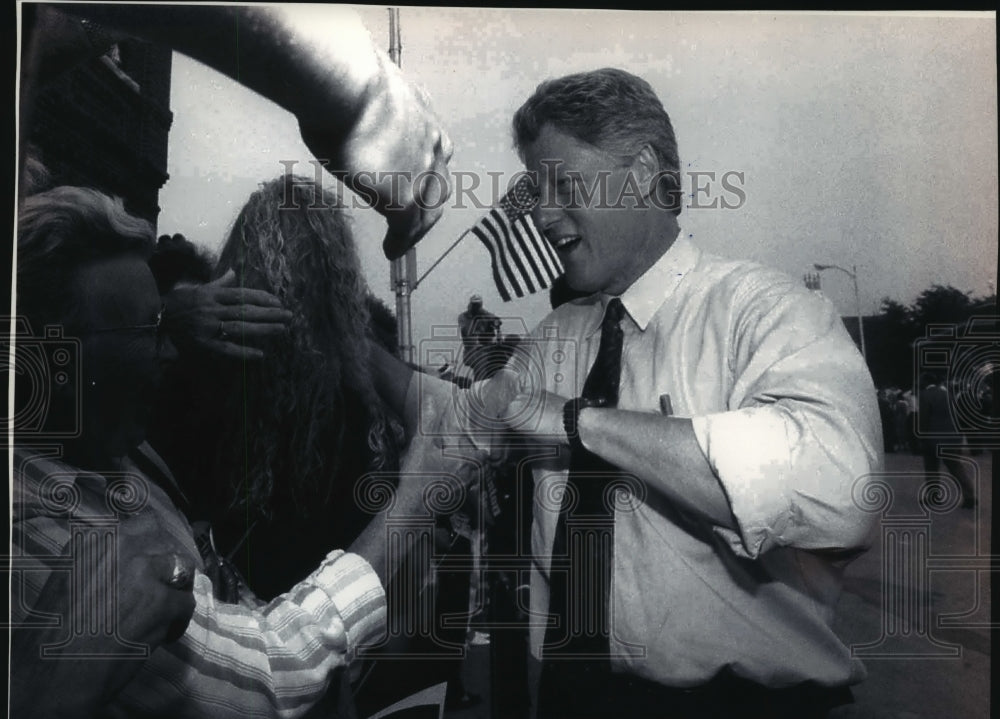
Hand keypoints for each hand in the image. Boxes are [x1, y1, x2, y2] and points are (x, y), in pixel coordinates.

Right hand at [11, 525, 196, 715]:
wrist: (52, 670)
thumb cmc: (54, 630)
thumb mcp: (69, 577)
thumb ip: (103, 560)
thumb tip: (133, 556)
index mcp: (97, 539)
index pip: (144, 524)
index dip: (153, 546)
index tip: (152, 563)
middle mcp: (123, 545)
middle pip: (167, 544)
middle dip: (167, 567)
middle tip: (161, 590)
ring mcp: (146, 571)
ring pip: (183, 570)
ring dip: (176, 591)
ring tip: (163, 614)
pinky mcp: (163, 601)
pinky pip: (186, 603)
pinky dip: (178, 622)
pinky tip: (161, 636)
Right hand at [163, 269, 291, 359]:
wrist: (154, 317)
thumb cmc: (179, 302)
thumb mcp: (199, 288)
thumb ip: (219, 282)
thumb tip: (233, 272)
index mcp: (212, 294)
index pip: (243, 294)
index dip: (262, 298)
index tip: (279, 302)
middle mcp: (212, 309)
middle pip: (246, 311)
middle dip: (269, 313)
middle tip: (289, 316)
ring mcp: (208, 326)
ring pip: (240, 327)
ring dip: (263, 329)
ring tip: (282, 330)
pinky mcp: (204, 343)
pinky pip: (227, 348)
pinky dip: (244, 352)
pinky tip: (260, 354)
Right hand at [299, 56, 453, 259]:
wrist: (347, 86)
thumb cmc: (345, 77)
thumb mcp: (369, 89)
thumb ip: (372, 106)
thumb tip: (352, 103)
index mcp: (425, 117)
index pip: (435, 152)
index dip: (426, 171)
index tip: (417, 182)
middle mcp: (432, 147)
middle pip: (438, 186)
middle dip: (429, 207)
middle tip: (416, 224)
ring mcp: (421, 174)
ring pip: (427, 210)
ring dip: (416, 228)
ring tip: (403, 243)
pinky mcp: (402, 198)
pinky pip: (405, 229)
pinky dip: (400, 242)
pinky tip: (391, 251)